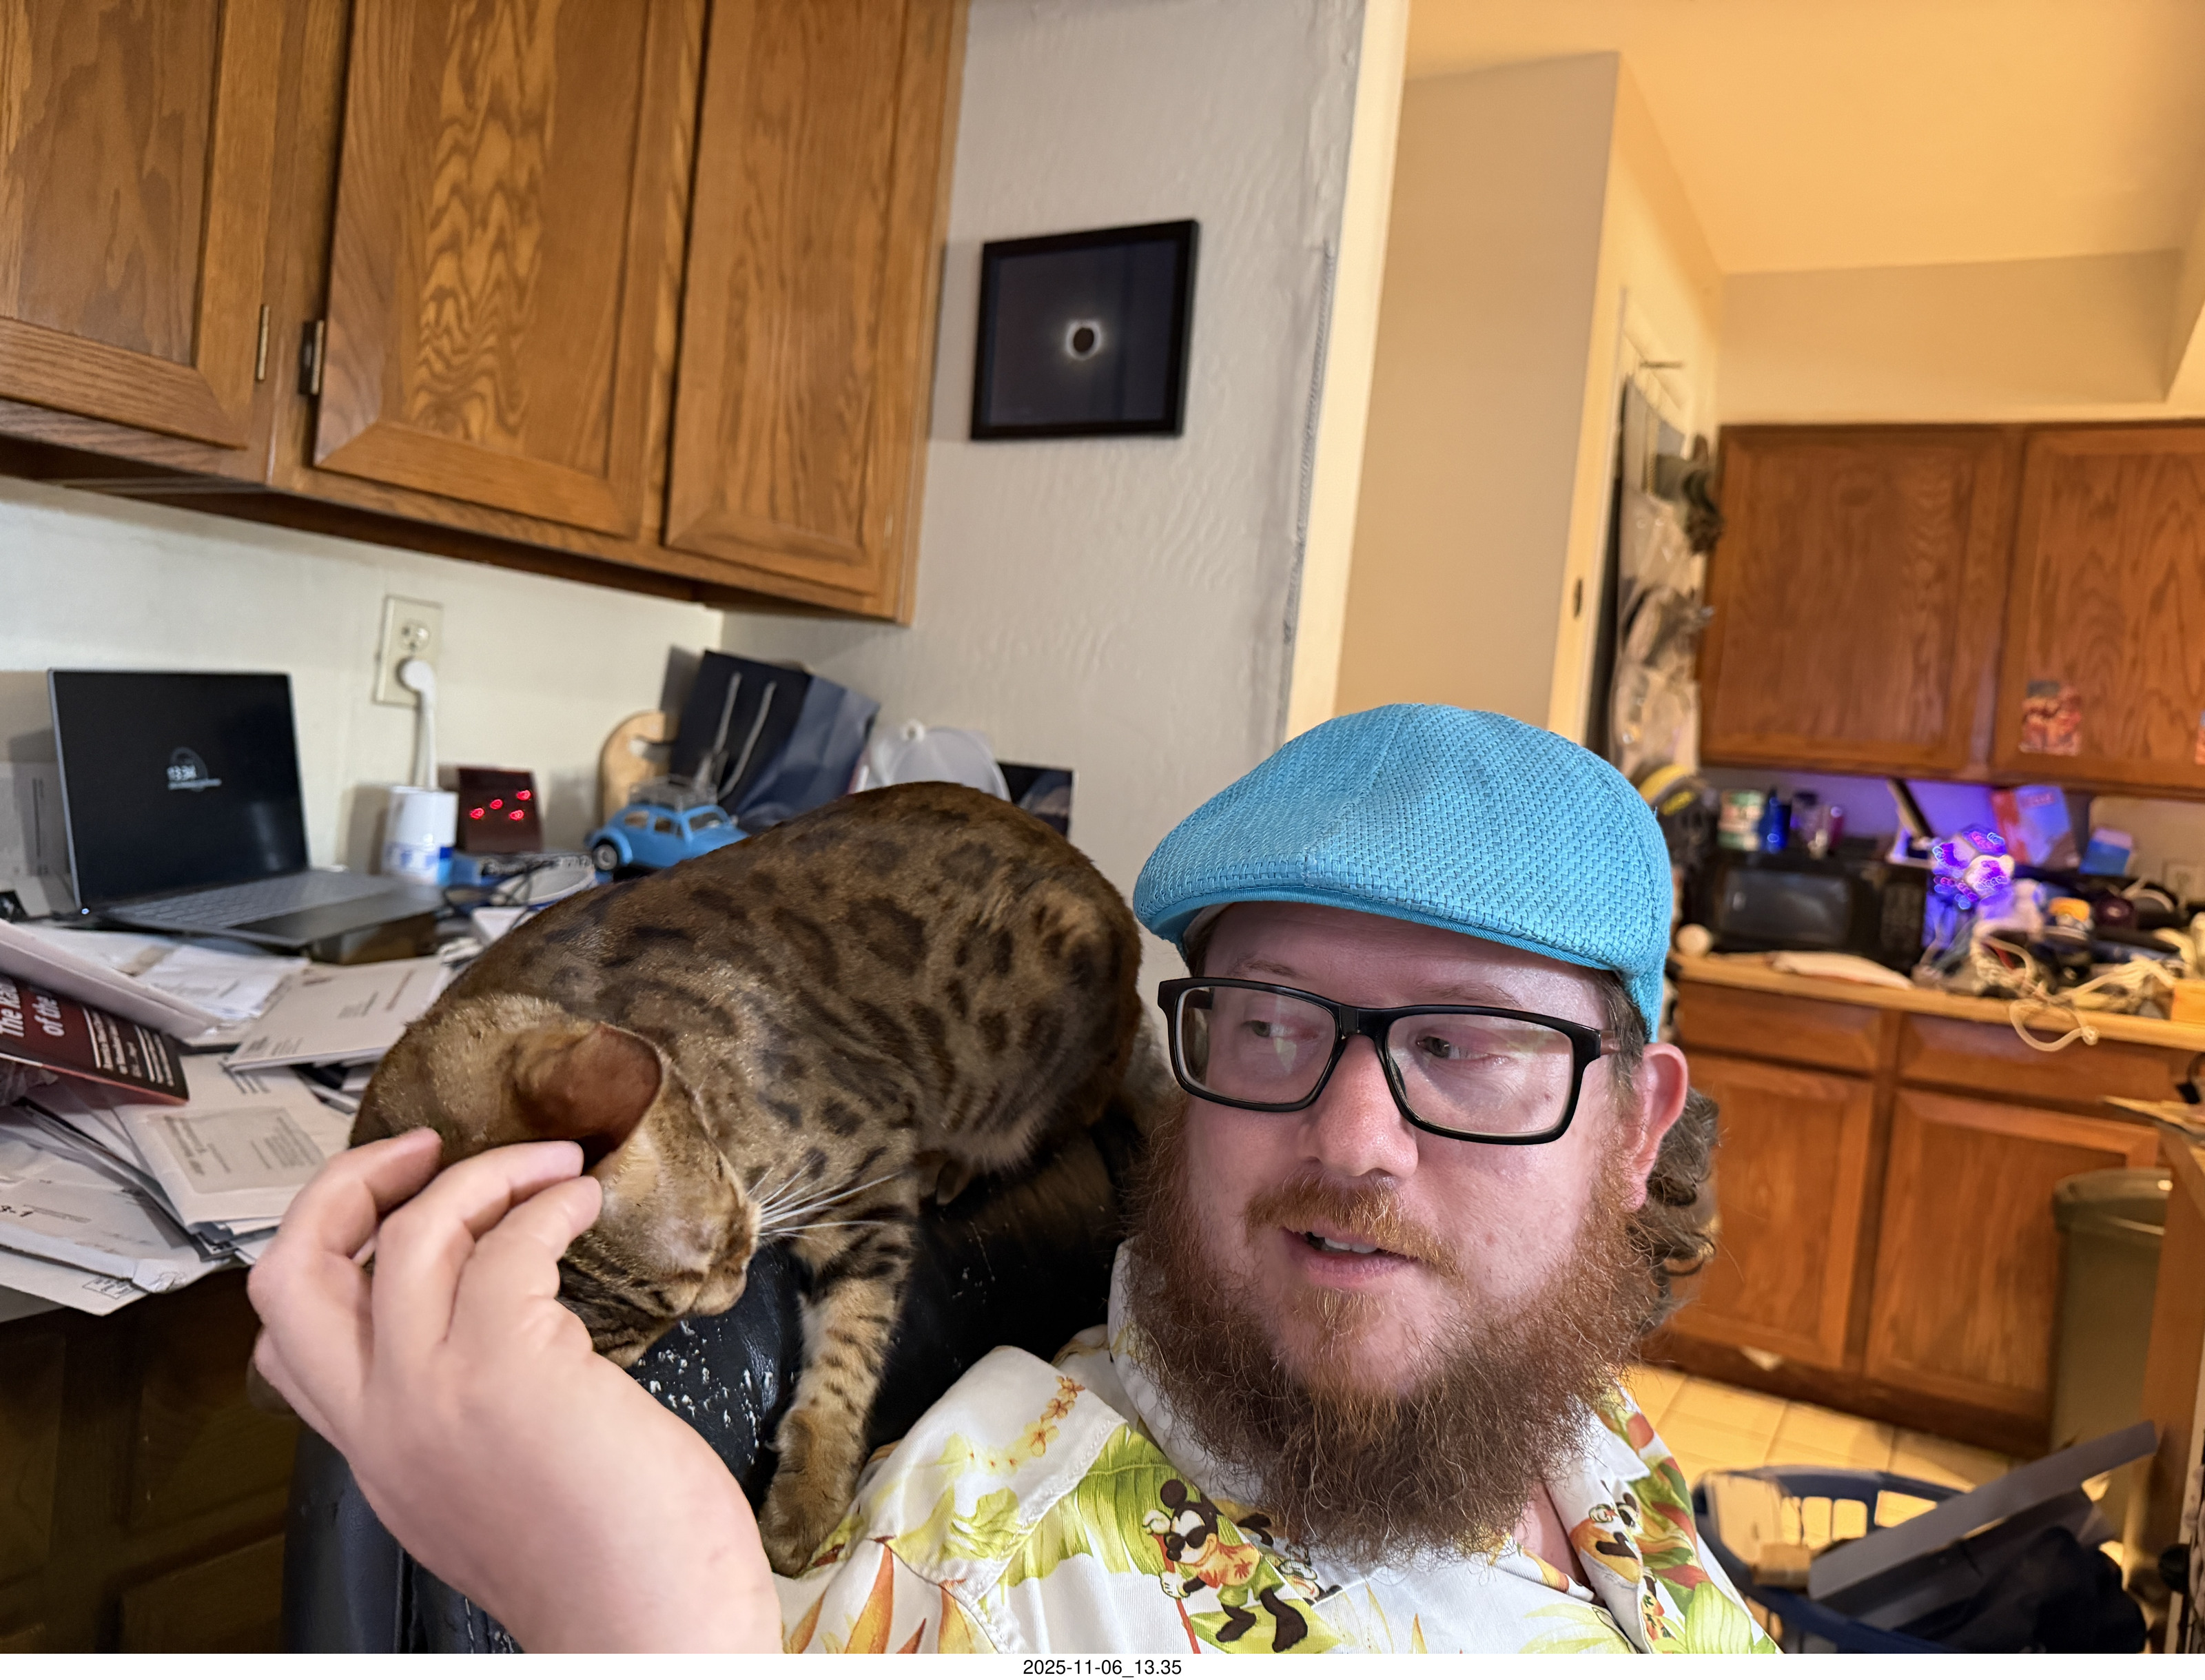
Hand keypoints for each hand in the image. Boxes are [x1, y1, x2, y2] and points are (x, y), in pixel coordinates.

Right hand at [249, 1131, 779, 1651]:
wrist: (647, 1631)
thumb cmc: (611, 1568)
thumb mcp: (494, 1492)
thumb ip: (463, 1422)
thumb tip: (503, 1339)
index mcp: (378, 1454)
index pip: (287, 1341)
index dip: (326, 1253)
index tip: (390, 1207)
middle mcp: (385, 1424)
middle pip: (289, 1271)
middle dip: (345, 1185)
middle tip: (419, 1151)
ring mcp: (434, 1393)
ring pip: (405, 1236)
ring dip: (483, 1176)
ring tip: (546, 1169)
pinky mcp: (507, 1367)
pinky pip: (505, 1243)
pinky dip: (545, 1205)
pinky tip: (581, 1205)